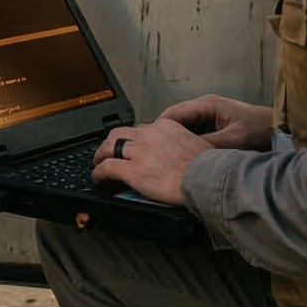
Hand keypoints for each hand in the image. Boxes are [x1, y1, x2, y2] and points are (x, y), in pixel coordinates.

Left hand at [91, 118, 211, 204]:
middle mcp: (149, 135)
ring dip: (101, 155)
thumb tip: (189, 155)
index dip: (133, 139)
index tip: (132, 146)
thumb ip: (187, 145)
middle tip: (108, 151)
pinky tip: (98, 179)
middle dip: (111, 142)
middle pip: (120, 133)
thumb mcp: (199, 144)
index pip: (142, 129)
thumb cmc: (208, 166)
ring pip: (109, 147)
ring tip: (98, 163)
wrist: (206, 177)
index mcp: (166, 127)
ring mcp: (138, 152)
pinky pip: (107, 168)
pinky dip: (99, 173)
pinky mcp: (132, 170)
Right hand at [158, 94, 275, 150]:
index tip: (150, 145)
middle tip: (154, 155)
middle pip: (175, 121)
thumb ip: (209, 145)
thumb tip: (186, 155)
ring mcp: (208, 117)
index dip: (159, 129)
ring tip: (165, 158)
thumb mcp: (234, 139)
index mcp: (207, 104)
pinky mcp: (213, 127)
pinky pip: (193, 135)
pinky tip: (183, 158)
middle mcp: (204, 107)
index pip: (173, 114)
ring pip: (183, 129)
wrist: (279, 129)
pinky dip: (186, 144)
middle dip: (164, 136)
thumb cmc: (260, 129)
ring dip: (175, 141)